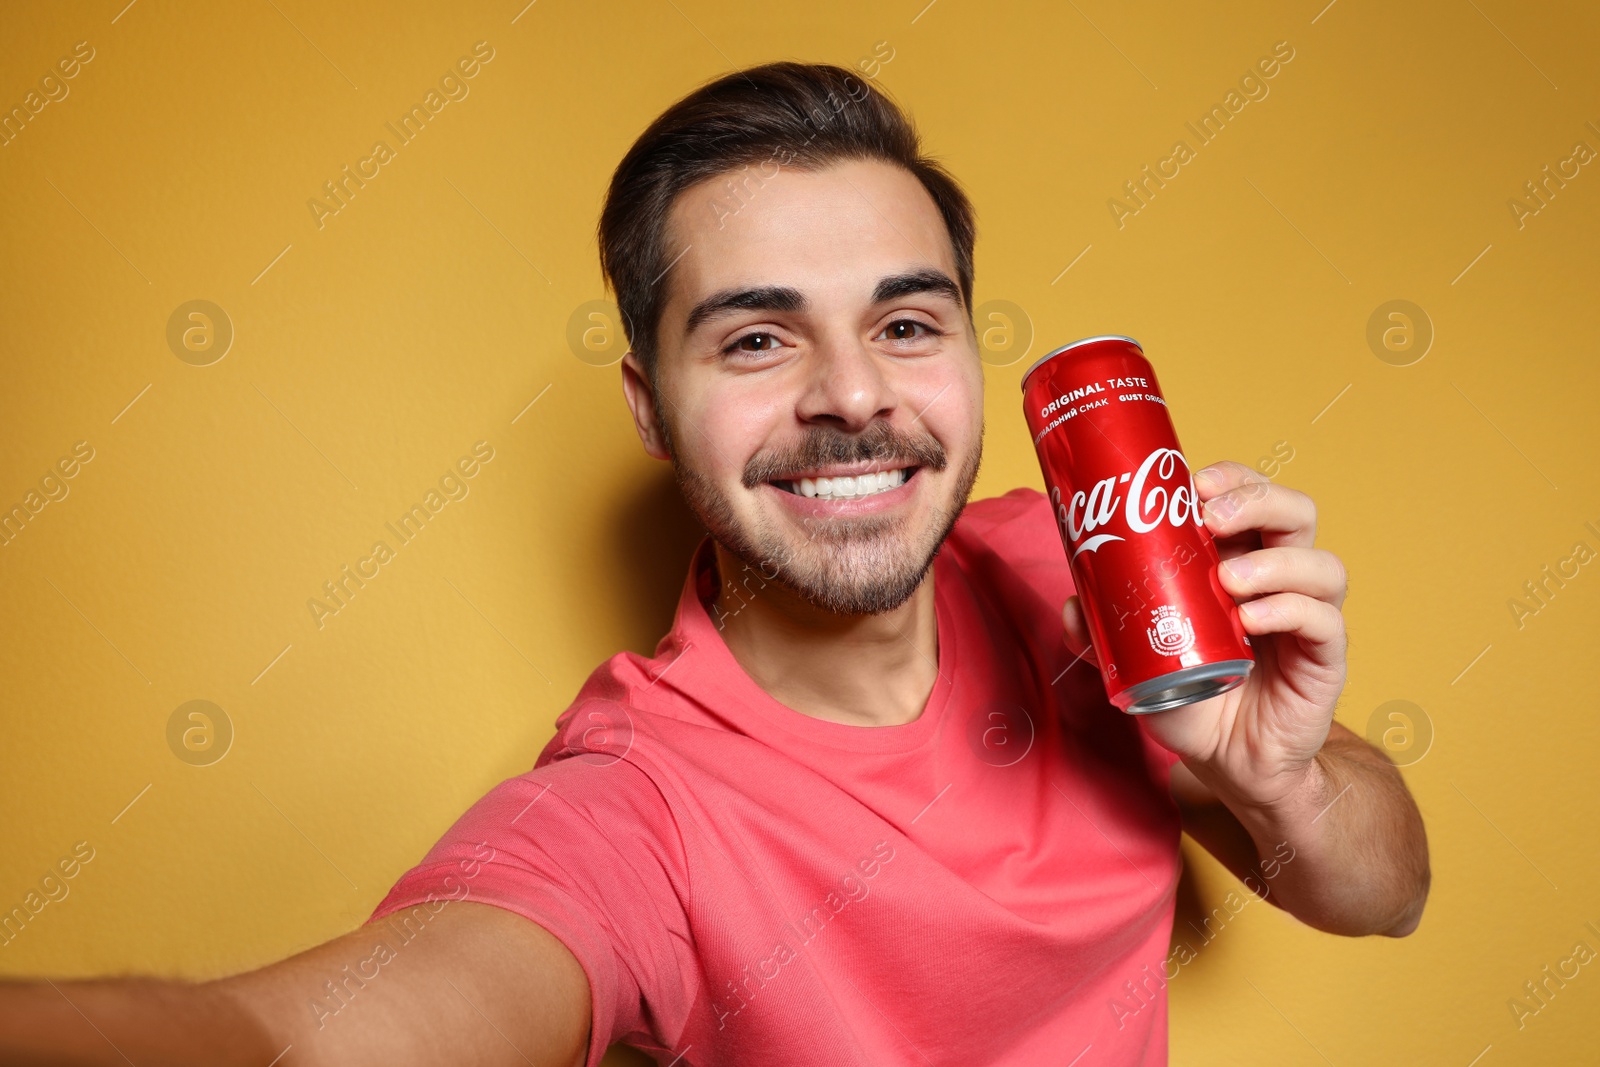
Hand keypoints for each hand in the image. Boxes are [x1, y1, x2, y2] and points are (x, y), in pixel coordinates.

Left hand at [1061, 460, 1348, 808]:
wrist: (1225, 761)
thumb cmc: (1190, 694)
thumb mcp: (1135, 660)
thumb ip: (1103, 634)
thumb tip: (1076, 606)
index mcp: (1239, 559)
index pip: (1251, 497)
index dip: (1231, 478)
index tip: (1192, 482)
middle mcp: (1280, 579)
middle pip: (1296, 513)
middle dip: (1256, 500)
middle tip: (1210, 517)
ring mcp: (1307, 617)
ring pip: (1322, 565)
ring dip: (1275, 563)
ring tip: (1229, 582)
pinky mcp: (1324, 659)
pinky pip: (1325, 621)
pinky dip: (1290, 611)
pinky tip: (1251, 622)